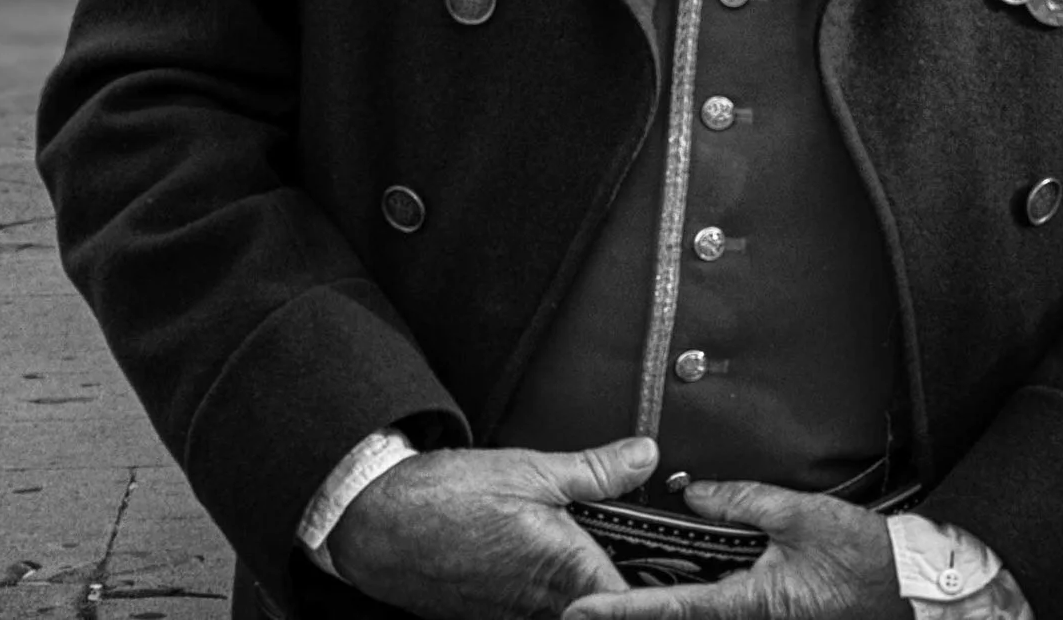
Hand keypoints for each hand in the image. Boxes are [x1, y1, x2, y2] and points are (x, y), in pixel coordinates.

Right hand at [327, 435, 654, 619]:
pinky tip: (561, 559)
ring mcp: (516, 617)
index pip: (630, 602)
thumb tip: (646, 457)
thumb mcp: (532, 468)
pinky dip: (560, 589)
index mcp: (564, 571)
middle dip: (629, 584)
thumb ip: (595, 470)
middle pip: (605, 606)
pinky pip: (541, 610)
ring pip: (575, 608)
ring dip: (594, 585)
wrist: (377, 525)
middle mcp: (543, 606)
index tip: (685, 572)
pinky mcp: (495, 617)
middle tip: (653, 553)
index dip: (658, 591)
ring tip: (612, 550)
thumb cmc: (448, 498)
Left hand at [562, 481, 902, 619]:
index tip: (579, 610)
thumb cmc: (863, 560)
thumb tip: (695, 494)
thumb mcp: (802, 517)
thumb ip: (744, 502)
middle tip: (587, 602)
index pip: (667, 609)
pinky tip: (680, 587)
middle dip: (633, 610)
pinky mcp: (773, 618)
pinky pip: (723, 613)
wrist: (905, 591)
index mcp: (746, 603)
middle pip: (678, 619)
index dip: (618, 610)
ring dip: (663, 606)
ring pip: (699, 618)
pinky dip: (695, 602)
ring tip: (621, 593)